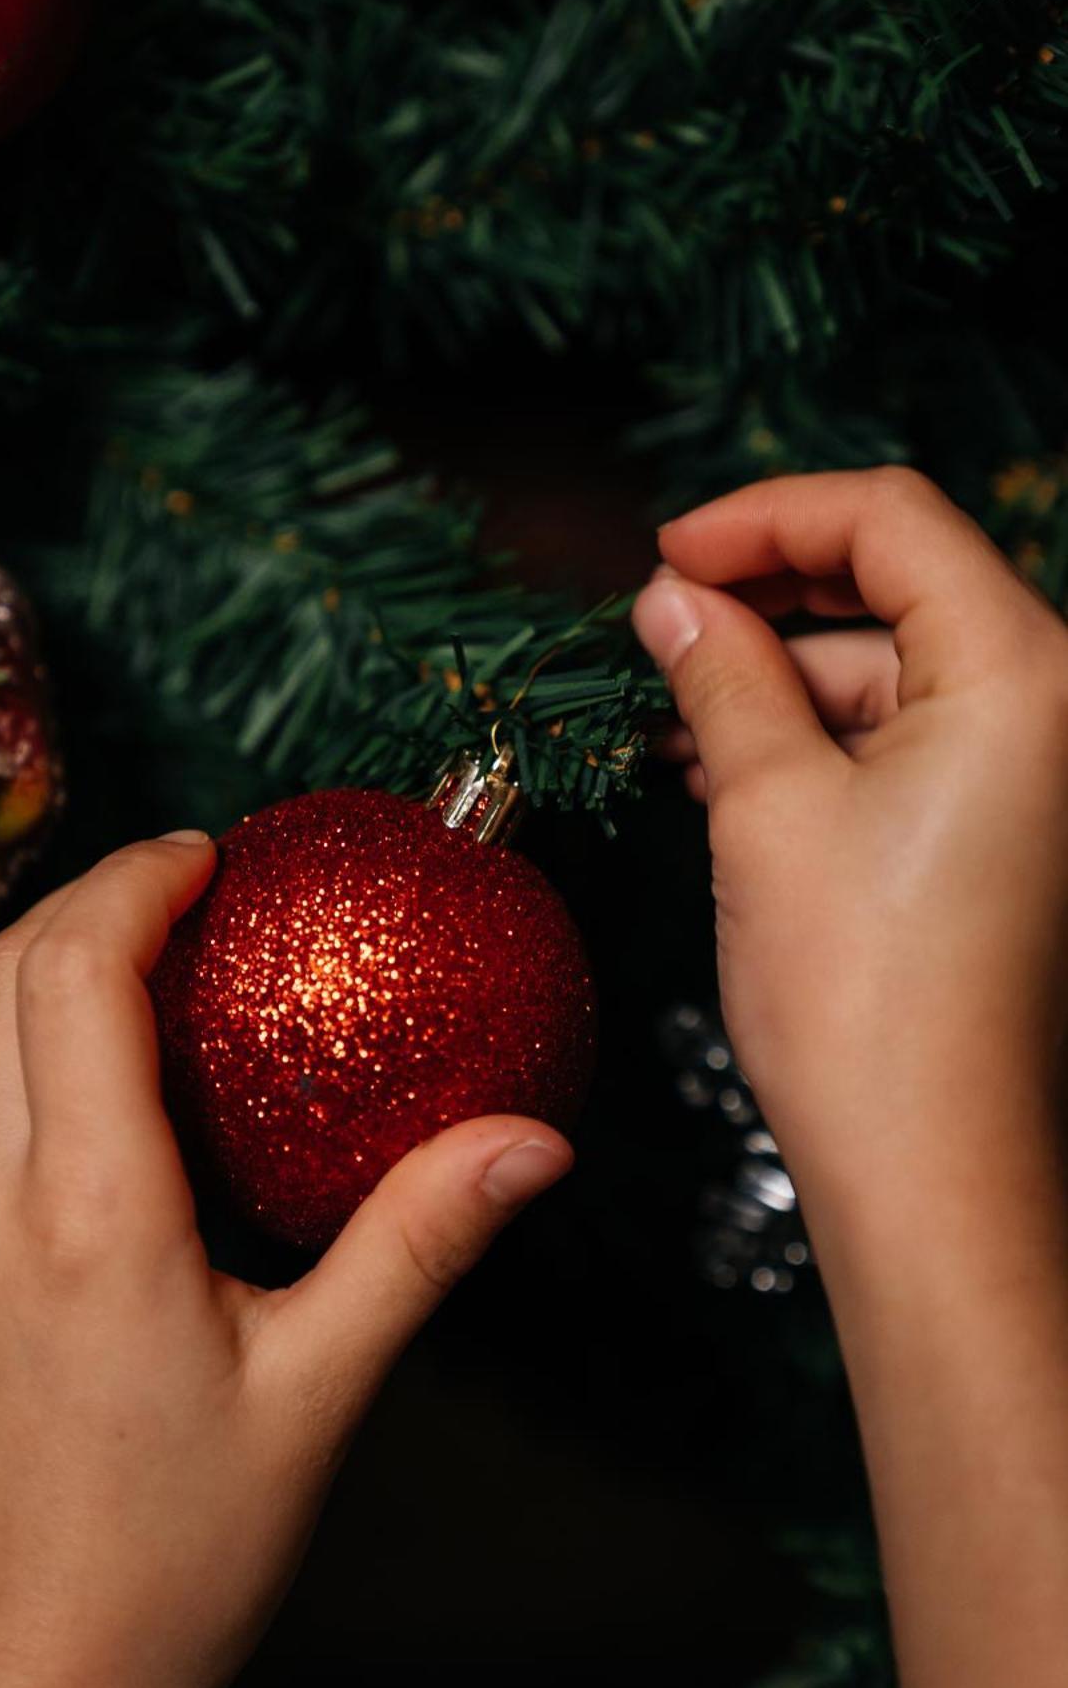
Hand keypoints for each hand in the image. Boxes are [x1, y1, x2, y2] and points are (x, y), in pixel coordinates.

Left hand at [0, 834, 570, 1687]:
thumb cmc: (171, 1556)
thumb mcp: (317, 1393)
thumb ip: (418, 1244)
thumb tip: (533, 1143)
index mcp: (88, 1215)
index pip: (77, 966)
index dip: (135, 880)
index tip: (199, 860)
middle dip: (85, 911)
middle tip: (171, 912)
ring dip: (19, 996)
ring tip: (109, 1015)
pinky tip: (37, 1147)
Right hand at [635, 468, 1067, 1687]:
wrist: (931, 1172)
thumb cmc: (863, 994)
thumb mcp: (766, 804)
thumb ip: (720, 672)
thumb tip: (673, 597)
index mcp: (1023, 671)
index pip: (890, 518)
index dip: (765, 516)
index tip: (667, 553)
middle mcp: (1056, 710)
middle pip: (900, 587)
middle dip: (769, 598)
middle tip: (658, 626)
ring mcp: (1038, 777)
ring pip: (896, 670)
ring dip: (782, 679)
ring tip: (672, 716)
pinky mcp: (1011, 834)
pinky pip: (911, 742)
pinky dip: (821, 741)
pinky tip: (724, 766)